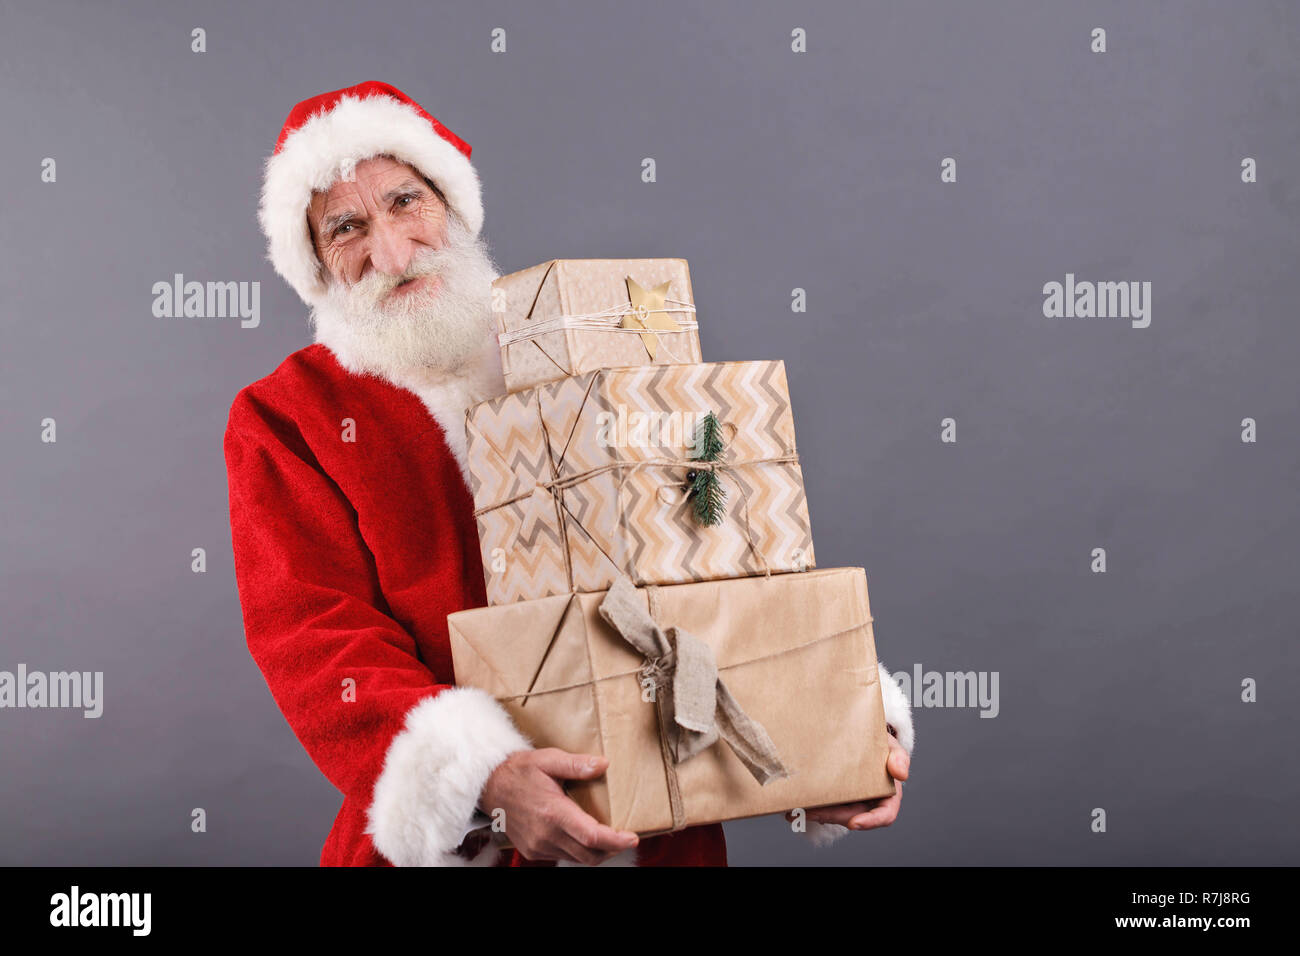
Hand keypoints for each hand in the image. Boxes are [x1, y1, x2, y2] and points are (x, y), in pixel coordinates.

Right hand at [479, 748, 639, 864]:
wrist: (490, 787)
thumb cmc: (520, 771)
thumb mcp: (548, 759)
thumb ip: (576, 764)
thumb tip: (603, 764)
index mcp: (553, 812)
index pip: (592, 836)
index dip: (616, 840)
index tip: (632, 837)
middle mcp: (545, 834)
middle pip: (589, 854)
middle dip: (613, 849)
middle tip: (626, 837)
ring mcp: (538, 845)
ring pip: (578, 859)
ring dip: (597, 852)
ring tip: (610, 837)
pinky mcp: (533, 850)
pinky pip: (564, 856)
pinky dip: (580, 851)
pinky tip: (586, 837)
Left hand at [785, 733, 909, 830]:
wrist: (861, 734)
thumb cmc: (880, 744)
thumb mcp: (892, 747)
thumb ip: (899, 758)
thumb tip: (901, 773)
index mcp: (887, 796)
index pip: (884, 815)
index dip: (870, 821)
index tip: (853, 823)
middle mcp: (868, 803)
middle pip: (851, 816)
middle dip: (831, 817)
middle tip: (811, 813)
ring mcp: (849, 801)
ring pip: (833, 813)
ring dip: (814, 814)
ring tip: (794, 810)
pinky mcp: (832, 796)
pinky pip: (821, 805)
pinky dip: (807, 807)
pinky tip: (790, 807)